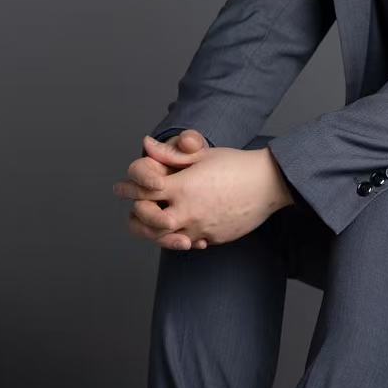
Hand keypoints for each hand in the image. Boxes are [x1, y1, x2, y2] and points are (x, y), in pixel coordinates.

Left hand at [115, 137, 293, 249]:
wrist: (267, 183)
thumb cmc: (235, 164)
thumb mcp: (202, 155)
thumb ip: (171, 154)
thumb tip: (147, 144)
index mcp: (182, 186)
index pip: (144, 191)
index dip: (129, 188)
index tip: (120, 188)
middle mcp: (187, 210)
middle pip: (148, 222)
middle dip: (137, 216)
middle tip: (134, 210)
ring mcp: (199, 228)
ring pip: (166, 238)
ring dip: (156, 232)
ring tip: (153, 224)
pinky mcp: (212, 238)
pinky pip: (189, 244)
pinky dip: (181, 239)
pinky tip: (181, 233)